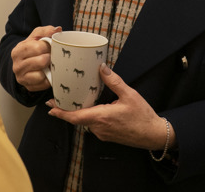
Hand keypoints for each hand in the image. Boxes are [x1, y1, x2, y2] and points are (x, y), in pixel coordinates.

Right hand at [10, 25, 60, 91]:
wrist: (25, 63)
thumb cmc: (32, 48)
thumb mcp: (36, 36)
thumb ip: (46, 30)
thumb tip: (57, 30)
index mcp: (18, 51)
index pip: (37, 47)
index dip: (48, 46)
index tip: (50, 46)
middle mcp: (17, 65)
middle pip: (41, 61)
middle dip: (50, 58)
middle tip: (51, 56)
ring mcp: (21, 78)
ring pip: (41, 75)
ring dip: (49, 69)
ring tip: (49, 64)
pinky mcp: (28, 87)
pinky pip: (44, 84)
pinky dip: (48, 79)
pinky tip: (47, 72)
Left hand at [47, 64, 174, 150]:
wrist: (153, 135)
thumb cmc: (143, 117)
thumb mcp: (129, 95)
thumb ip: (114, 81)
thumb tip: (102, 68)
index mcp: (102, 117)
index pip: (75, 117)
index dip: (61, 113)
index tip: (50, 107)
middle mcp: (99, 128)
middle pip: (77, 119)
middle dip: (66, 110)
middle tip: (56, 100)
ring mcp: (102, 133)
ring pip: (85, 122)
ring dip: (78, 113)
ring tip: (73, 100)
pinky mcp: (107, 135)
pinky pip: (93, 125)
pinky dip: (88, 116)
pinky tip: (90, 108)